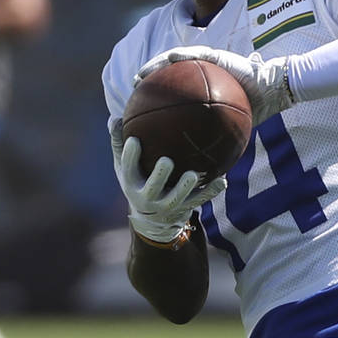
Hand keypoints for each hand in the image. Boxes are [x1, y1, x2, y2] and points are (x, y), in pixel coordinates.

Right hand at [110, 119, 226, 242]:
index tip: (135, 140)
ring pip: (176, 199)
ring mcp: (166, 206)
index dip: (129, 156)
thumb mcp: (123, 167)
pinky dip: (210, 191)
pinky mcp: (184, 209)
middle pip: (152, 188)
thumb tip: (115, 116)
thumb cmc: (137, 181)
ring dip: (185, 188)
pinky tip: (222, 180)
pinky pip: (199, 200)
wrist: (151, 220)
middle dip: (159, 176)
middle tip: (167, 161)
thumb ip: (119, 143)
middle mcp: (147, 196)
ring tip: (193, 174)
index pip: (128, 168)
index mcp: (132, 182)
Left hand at [135, 45, 294, 125]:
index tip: (139, 107)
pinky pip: (194, 54)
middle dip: (148, 79)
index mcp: (201, 91)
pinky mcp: (216, 54)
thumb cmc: (253, 111)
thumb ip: (214, 141)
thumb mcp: (230, 131)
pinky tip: (167, 58)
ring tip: (141, 73)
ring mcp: (207, 62)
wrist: (272, 91)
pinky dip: (180, 55)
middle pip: (168, 74)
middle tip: (133, 88)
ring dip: (156, 64)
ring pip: (174, 60)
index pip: (173, 92)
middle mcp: (201, 74)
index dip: (155, 97)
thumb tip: (201, 168)